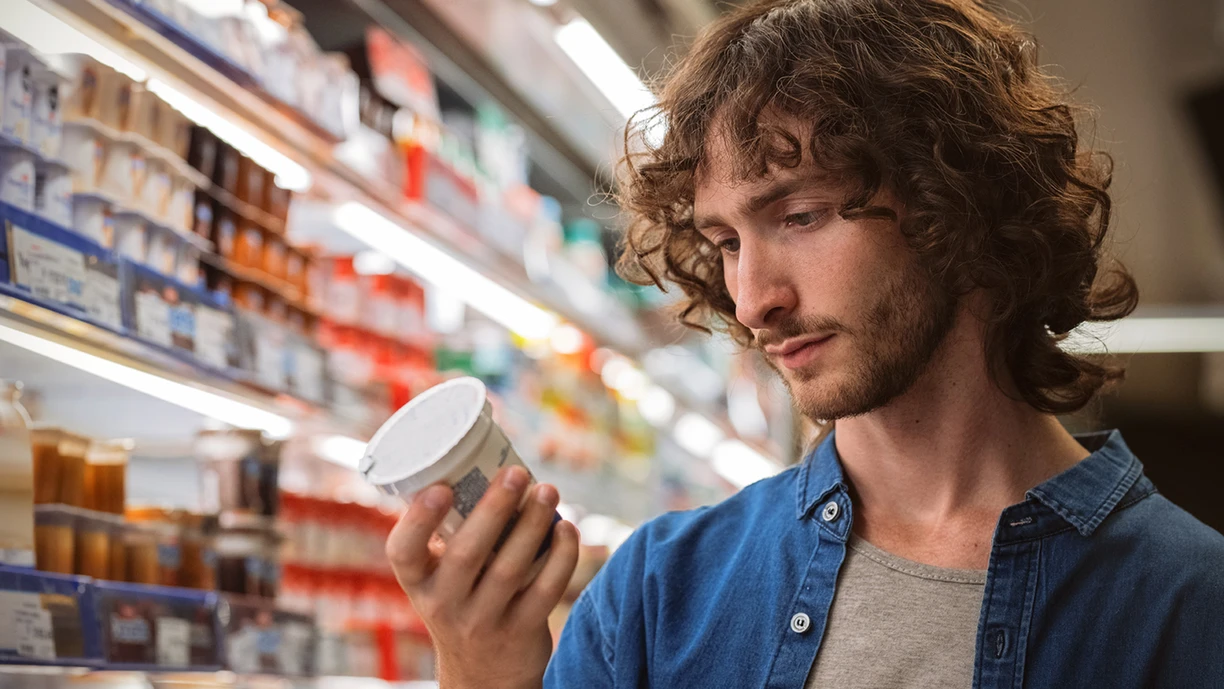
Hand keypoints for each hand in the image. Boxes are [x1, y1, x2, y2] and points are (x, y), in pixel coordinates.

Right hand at [386, 465, 579, 688]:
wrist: (483, 674)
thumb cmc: (461, 600)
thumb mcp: (439, 577)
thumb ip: (449, 533)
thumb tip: (478, 456)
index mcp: (419, 582)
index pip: (404, 553)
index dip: (419, 520)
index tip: (441, 487)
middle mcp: (445, 604)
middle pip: (468, 554)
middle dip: (494, 508)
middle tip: (517, 472)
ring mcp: (484, 621)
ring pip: (511, 568)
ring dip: (533, 524)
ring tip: (548, 490)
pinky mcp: (521, 631)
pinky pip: (545, 590)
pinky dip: (560, 556)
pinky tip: (567, 528)